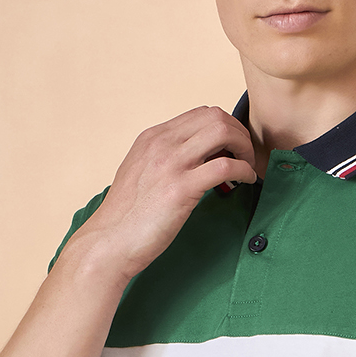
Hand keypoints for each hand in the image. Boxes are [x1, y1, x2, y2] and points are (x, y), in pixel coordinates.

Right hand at [76, 106, 257, 279]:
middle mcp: (161, 143)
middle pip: (215, 116)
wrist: (108, 243)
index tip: (233, 149)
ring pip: (222, 132)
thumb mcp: (141, 174)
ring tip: (247, 168)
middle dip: (240, 134)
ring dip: (244, 148)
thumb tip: (195, 160)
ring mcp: (171, 163)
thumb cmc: (127, 218)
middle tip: (246, 158)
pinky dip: (244, 171)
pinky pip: (226, 166)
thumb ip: (164, 160)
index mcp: (152, 138)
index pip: (200, 114)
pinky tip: (245, 182)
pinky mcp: (181, 188)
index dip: (225, 128)